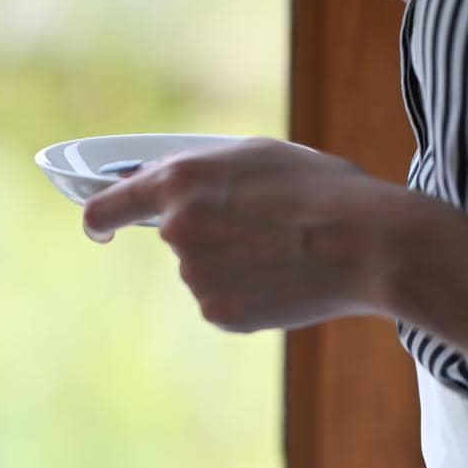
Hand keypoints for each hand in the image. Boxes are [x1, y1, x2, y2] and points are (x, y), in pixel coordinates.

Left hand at [81, 137, 467, 372]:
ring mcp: (196, 276)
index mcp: (180, 179)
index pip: (105, 205)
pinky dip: (245, 290)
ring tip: (281, 247)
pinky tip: (282, 276)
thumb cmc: (319, 188)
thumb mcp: (255, 155)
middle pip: (172, 233)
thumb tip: (170, 187)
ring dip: (229, 260)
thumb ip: (202, 171)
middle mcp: (177, 229)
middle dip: (205, 231)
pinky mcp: (219, 312)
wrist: (367, 244)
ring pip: (201, 267)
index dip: (100, 217)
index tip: (104, 228)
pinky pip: (221, 299)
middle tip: (256, 226)